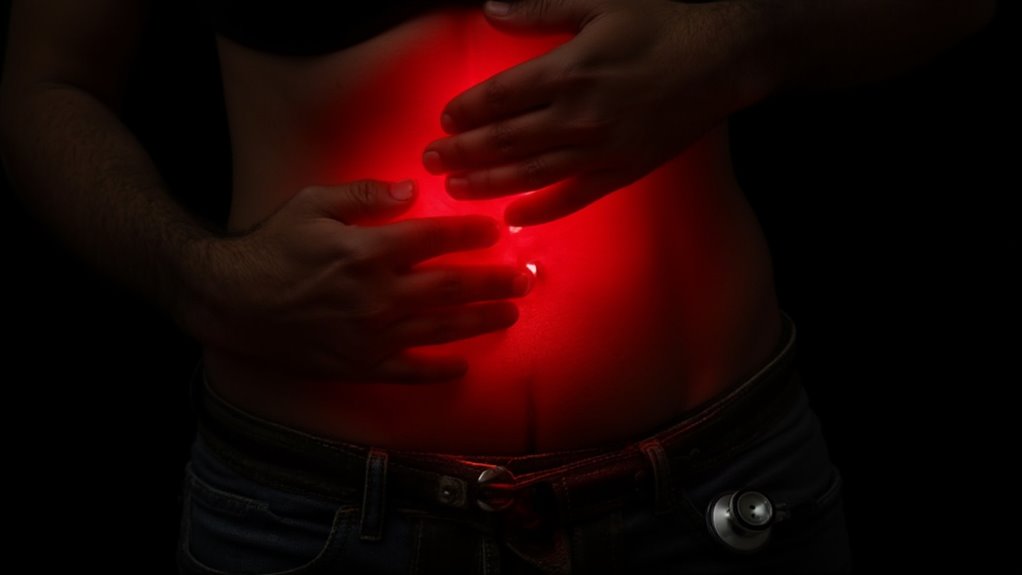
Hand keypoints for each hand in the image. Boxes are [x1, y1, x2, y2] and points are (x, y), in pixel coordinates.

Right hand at [181, 180, 531, 381]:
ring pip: (441, 330)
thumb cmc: (272, 246)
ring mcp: (373, 334)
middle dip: (494, 283)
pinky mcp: (361, 364)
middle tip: (526, 280)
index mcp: (369, 249)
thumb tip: (411, 189)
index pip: (435, 239)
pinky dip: (439, 370)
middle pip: (451, 288)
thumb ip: (365, 194)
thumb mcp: (313, 203)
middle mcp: (379, 294)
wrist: (231, 301)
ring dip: (481, 322)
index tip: (497, 231)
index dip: (471, 234)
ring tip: (511, 315)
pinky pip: (409, 371)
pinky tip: (464, 366)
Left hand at [423, 0, 770, 224]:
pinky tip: (515, 218)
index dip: (466, 111)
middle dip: (462, 154)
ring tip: (456, 191)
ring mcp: (600, 149)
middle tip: (431, 163)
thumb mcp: (598, 5)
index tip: (444, 122)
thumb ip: (539, 11)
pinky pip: (573, 197)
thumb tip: (489, 9)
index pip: (499, 97)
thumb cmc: (660, 26)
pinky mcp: (622, 171)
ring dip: (488, 185)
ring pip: (530, 174)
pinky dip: (542, 210)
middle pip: (504, 141)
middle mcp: (577, 115)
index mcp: (566, 71)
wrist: (722, 60)